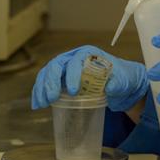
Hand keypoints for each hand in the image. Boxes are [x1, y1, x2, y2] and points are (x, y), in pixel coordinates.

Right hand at [31, 45, 147, 111]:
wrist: (119, 82)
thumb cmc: (121, 78)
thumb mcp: (123, 80)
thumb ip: (117, 83)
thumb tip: (109, 87)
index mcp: (88, 54)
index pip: (76, 61)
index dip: (72, 74)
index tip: (73, 91)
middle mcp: (74, 57)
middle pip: (56, 65)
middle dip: (51, 81)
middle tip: (52, 98)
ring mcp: (65, 67)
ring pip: (48, 73)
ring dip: (42, 88)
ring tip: (41, 104)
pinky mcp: (61, 78)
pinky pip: (46, 82)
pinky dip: (40, 92)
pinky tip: (37, 104)